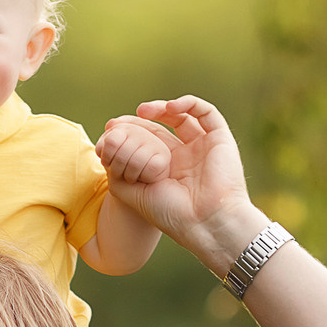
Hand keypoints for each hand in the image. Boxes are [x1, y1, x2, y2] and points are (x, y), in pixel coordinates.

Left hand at [95, 96, 260, 263]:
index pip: (148, 141)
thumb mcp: (132, 196)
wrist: (203, 222)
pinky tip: (170, 107)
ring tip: (143, 111)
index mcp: (168, 169)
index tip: (111, 129)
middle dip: (142, 120)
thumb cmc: (169, 214)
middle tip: (122, 121)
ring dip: (163, 108)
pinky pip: (207, 113)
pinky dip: (189, 103)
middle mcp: (187, 156)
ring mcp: (204, 147)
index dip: (131, 131)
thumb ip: (116, 176)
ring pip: (184, 115)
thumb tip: (105, 154)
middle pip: (163, 126)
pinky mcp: (221, 140)